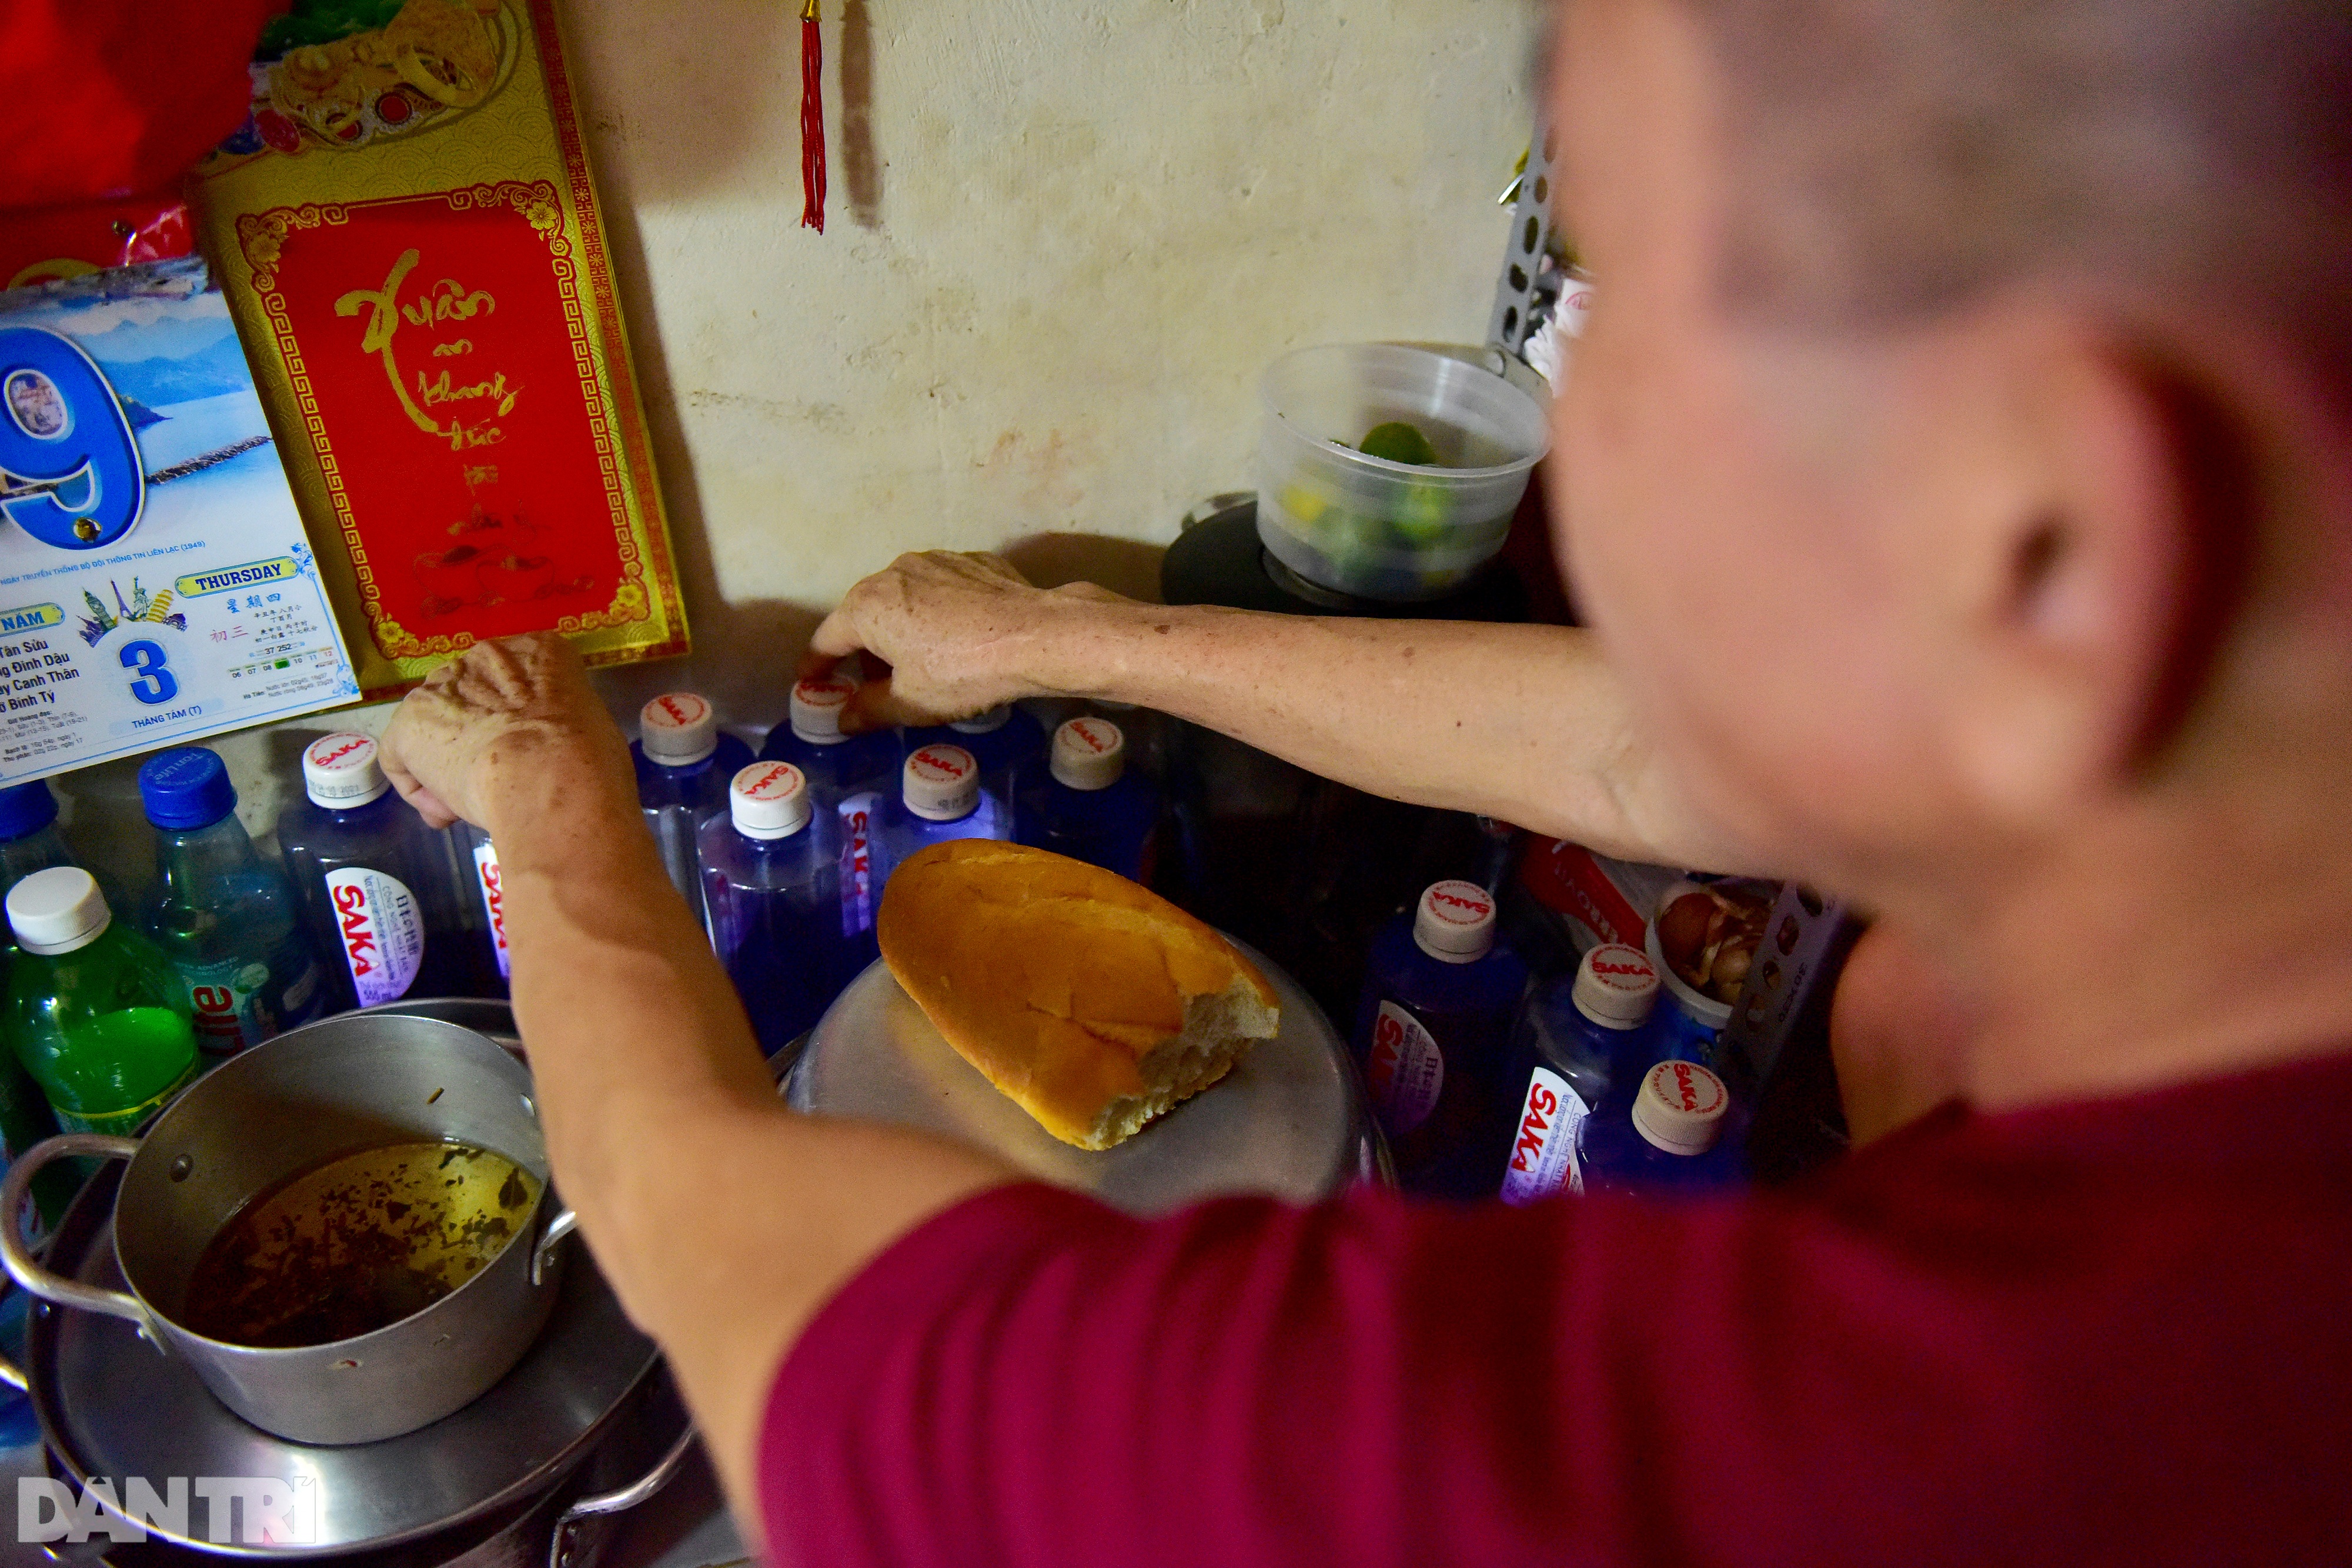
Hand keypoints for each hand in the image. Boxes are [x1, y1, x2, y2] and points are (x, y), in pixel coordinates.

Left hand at [377, 632, 626, 831]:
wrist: (549, 776)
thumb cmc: (588, 759)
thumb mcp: (590, 727)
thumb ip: (559, 725)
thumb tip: (549, 751)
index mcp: (538, 651)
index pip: (518, 681)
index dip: (518, 723)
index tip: (526, 755)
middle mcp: (482, 656)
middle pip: (469, 700)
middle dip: (475, 738)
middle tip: (495, 778)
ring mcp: (439, 688)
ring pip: (436, 729)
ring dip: (447, 765)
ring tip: (470, 802)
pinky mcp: (408, 724)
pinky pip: (403, 759)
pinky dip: (419, 790)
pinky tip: (447, 812)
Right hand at [801, 551, 1128, 730]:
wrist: (1035, 636)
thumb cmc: (961, 672)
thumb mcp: (910, 702)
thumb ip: (868, 710)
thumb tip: (843, 719)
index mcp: (866, 605)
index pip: (827, 639)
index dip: (817, 666)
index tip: (812, 683)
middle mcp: (893, 571)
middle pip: (865, 614)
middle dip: (865, 650)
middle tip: (874, 684)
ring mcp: (935, 560)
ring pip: (904, 598)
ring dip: (902, 628)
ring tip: (919, 662)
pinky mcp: (973, 562)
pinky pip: (942, 591)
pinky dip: (939, 613)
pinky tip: (958, 638)